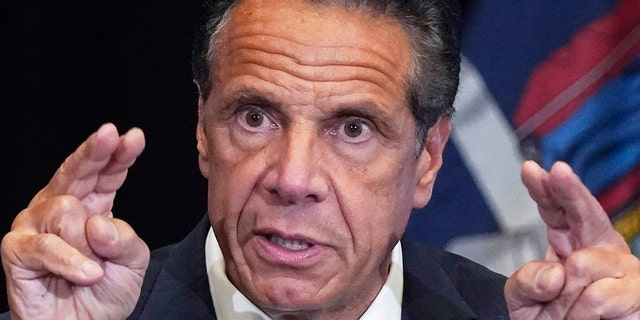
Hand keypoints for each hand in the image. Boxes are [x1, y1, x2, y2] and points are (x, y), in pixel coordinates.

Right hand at [1, 123, 149, 319]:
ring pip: (65, 209)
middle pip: (76, 172)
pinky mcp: (17, 248)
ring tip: (91, 270)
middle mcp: (61, 208)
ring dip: (86, 244)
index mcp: (92, 206)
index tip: (133, 137)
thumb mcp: (132, 262)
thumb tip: (98, 221)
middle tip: (109, 135)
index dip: (117, 155)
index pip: (105, 175)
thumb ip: (124, 238)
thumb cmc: (103, 293)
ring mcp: (36, 225)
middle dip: (94, 152)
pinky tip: (86, 275)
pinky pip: (47, 245)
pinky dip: (71, 262)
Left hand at [505, 161, 639, 318]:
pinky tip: (586, 319)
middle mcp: (597, 248)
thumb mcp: (523, 298)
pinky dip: (580, 314)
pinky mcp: (638, 291)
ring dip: (563, 298)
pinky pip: (597, 296)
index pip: (555, 209)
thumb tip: (555, 274)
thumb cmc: (548, 319)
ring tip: (564, 315)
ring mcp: (622, 268)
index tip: (530, 170)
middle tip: (558, 172)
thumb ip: (527, 281)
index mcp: (569, 242)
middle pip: (584, 211)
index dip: (545, 189)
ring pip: (581, 265)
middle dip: (569, 191)